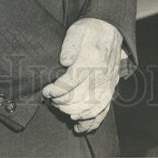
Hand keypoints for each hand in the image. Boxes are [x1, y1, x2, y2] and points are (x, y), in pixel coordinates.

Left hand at [41, 18, 122, 133]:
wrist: (109, 29)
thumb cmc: (90, 31)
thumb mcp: (77, 31)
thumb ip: (70, 45)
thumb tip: (64, 61)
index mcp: (93, 59)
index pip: (72, 81)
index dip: (56, 90)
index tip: (46, 91)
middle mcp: (102, 74)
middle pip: (80, 97)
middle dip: (62, 102)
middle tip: (51, 100)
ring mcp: (108, 83)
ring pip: (92, 108)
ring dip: (73, 113)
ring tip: (61, 109)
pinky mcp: (111, 89)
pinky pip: (103, 111)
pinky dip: (91, 122)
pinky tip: (79, 127)